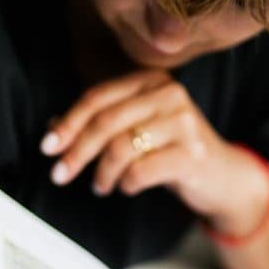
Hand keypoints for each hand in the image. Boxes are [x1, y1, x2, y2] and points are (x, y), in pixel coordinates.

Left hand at [40, 69, 268, 235]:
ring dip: (102, 173)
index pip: (98, 97)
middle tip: (60, 175)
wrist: (222, 177)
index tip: (47, 148)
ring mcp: (185, 122)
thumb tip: (52, 129)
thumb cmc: (172, 152)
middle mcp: (170, 93)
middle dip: (77, 152)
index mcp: (152, 80)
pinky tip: (128, 187)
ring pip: (122, 147)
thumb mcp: (136, 132)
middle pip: (106, 121)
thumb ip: (100, 124)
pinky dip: (127, 183)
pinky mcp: (193, 153)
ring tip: (100, 186)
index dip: (68, 123)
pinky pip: (142, 170)